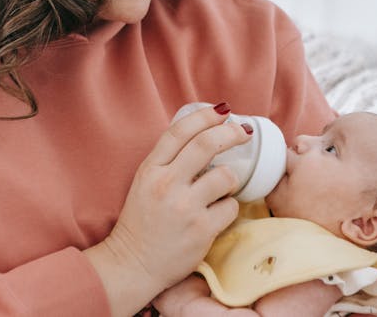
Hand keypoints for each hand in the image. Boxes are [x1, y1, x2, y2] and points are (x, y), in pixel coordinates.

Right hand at [89, 103, 251, 314]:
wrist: (133, 264)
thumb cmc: (142, 222)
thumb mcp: (145, 182)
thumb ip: (168, 161)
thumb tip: (202, 135)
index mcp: (150, 169)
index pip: (179, 132)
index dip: (204, 116)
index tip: (222, 111)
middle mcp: (166, 184)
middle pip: (206, 144)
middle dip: (231, 132)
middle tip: (243, 131)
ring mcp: (184, 207)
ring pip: (225, 175)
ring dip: (231, 178)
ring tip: (225, 186)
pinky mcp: (201, 229)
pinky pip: (231, 207)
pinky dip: (230, 207)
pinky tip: (219, 213)